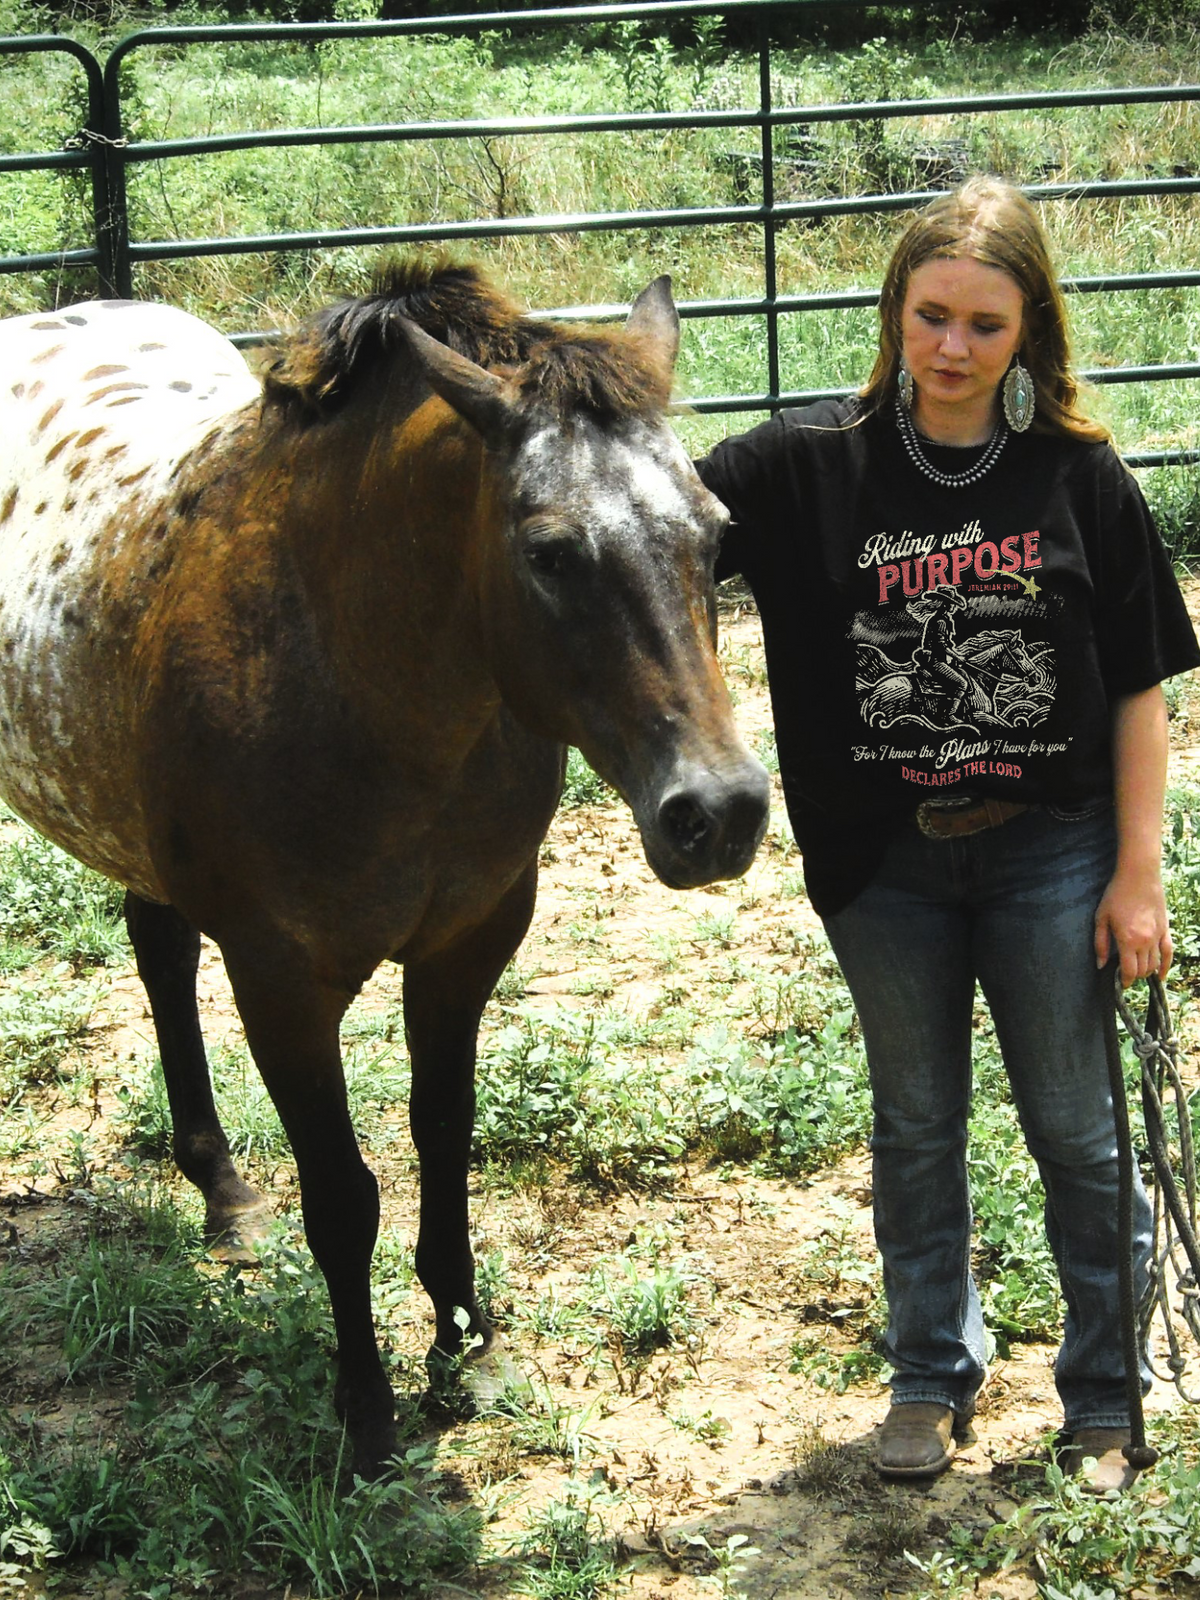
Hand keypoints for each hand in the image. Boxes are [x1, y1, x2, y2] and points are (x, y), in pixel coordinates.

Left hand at [1094, 869, 1171, 986]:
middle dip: (1133, 976)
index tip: (1119, 982)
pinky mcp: (1165, 930)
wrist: (1139, 876)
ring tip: (1137, 971)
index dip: (1124, 980)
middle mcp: (1145, 942)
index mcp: (1127, 940)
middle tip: (1124, 974)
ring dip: (1146, 971)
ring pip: (1154, 964)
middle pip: (1142, 970)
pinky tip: (1160, 975)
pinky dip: (1165, 966)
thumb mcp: (1101, 918)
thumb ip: (1101, 943)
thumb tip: (1101, 965)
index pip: (1129, 971)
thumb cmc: (1116, 895)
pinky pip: (1169, 952)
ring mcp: (1157, 936)